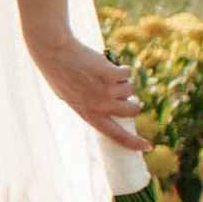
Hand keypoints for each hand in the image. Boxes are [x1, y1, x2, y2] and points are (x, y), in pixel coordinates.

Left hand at [29, 27, 143, 148]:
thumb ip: (91, 106)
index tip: (147, 147)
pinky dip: (122, 67)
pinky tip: (107, 64)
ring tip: (107, 75)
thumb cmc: (61, 75)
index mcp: (89, 116)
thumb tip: (120, 106)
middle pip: (132, 111)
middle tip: (131, 96)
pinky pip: (128, 73)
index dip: (133, 142)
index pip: (116, 136)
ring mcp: (107, 91)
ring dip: (124, 81)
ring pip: (131, 89)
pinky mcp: (112, 75)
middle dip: (135, 103)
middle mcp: (100, 106)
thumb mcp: (72, 98)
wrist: (55, 54)